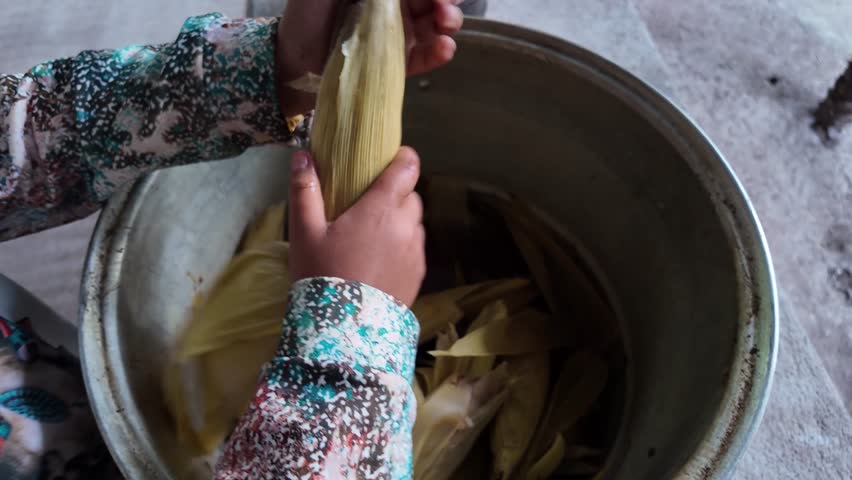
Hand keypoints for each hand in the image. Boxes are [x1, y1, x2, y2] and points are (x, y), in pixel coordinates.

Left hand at [276, 0, 463, 115]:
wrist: (292, 60)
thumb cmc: (306, 14)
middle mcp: (395, 7)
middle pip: (434, 0)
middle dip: (447, 0)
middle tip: (444, 7)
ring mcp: (398, 35)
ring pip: (436, 25)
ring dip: (449, 21)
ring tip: (444, 25)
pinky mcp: (398, 64)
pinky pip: (425, 56)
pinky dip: (439, 51)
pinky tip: (443, 48)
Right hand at [288, 148, 425, 305]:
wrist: (345, 330)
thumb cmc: (323, 274)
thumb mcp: (305, 233)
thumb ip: (305, 191)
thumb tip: (303, 155)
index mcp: (381, 209)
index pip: (408, 168)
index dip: (403, 158)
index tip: (391, 159)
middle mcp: (406, 226)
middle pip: (412, 196)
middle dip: (396, 194)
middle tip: (370, 205)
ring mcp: (415, 252)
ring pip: (415, 224)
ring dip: (400, 222)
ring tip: (373, 236)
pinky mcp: (418, 275)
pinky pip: (415, 250)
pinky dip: (402, 247)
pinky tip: (380, 261)